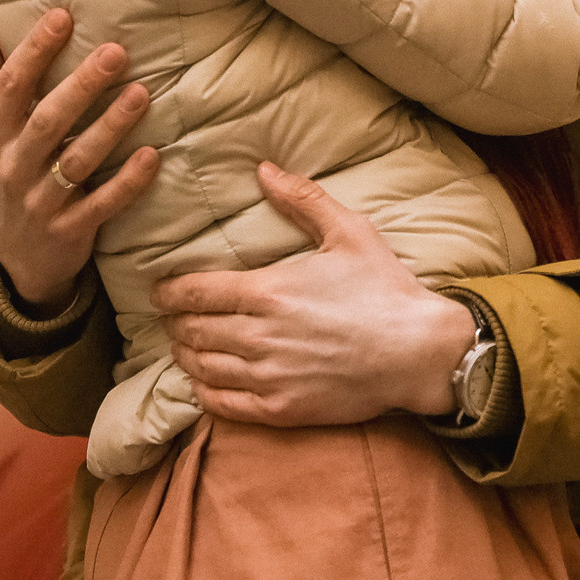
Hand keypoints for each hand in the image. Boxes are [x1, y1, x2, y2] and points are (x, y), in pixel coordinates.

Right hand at [0, 8, 158, 313]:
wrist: (20, 259)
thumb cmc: (15, 178)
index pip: (11, 88)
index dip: (35, 51)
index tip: (62, 16)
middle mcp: (14, 167)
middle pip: (47, 120)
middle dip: (81, 84)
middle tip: (116, 51)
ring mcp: (41, 202)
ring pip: (77, 160)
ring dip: (110, 126)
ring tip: (141, 93)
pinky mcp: (71, 230)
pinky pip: (103, 203)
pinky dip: (128, 182)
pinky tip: (152, 155)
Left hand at [156, 162, 474, 424]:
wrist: (419, 352)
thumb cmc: (385, 287)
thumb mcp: (349, 231)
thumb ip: (301, 199)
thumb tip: (262, 168)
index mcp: (268, 291)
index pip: (194, 293)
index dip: (167, 292)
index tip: (159, 290)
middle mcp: (259, 336)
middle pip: (191, 330)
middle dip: (174, 321)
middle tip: (171, 315)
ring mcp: (268, 377)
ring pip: (201, 366)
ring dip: (184, 353)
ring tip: (183, 343)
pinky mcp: (280, 410)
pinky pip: (222, 403)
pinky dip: (204, 390)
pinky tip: (204, 379)